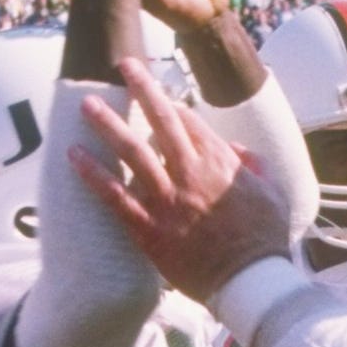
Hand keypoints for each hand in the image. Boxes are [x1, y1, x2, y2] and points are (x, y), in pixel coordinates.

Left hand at [70, 58, 294, 298]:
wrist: (249, 281)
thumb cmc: (264, 241)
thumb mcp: (272, 194)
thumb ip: (253, 166)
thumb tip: (236, 150)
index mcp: (220, 162)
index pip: (190, 121)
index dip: (171, 103)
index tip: (156, 92)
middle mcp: (190, 173)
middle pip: (161, 120)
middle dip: (141, 87)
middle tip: (123, 64)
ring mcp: (167, 199)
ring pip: (132, 152)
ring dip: (108, 125)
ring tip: (87, 104)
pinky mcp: (149, 228)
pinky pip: (115, 196)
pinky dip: (93, 175)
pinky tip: (74, 157)